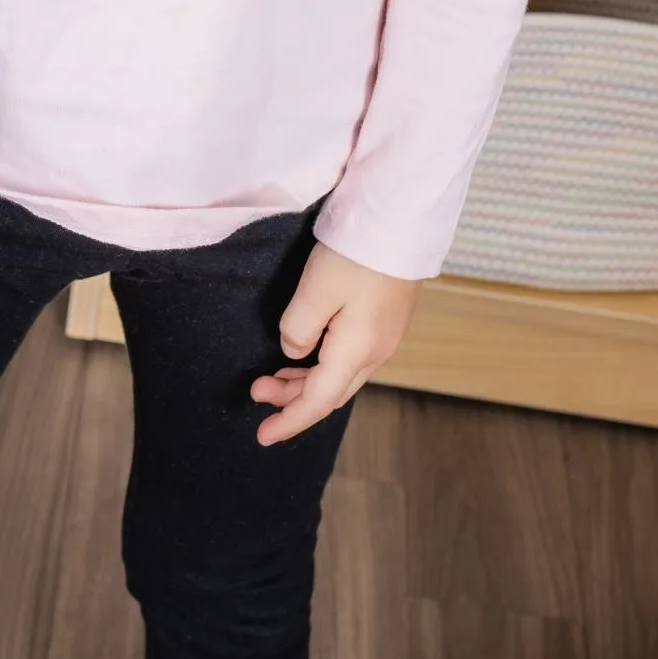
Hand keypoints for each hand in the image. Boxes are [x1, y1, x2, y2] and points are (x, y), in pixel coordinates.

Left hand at [250, 242, 420, 445]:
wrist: (400, 222)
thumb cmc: (357, 254)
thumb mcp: (315, 290)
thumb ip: (297, 329)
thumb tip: (294, 352)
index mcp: (356, 351)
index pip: (318, 401)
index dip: (290, 421)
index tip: (263, 436)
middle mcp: (375, 352)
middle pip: (330, 392)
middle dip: (293, 400)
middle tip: (257, 393)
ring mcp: (383, 337)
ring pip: (340, 376)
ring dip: (306, 382)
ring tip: (273, 378)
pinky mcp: (385, 321)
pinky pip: (350, 358)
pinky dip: (323, 367)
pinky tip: (306, 354)